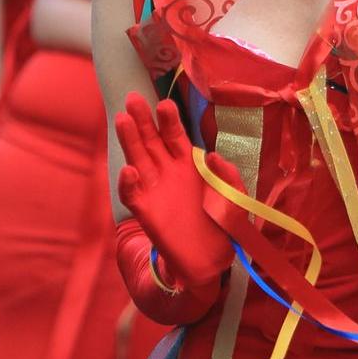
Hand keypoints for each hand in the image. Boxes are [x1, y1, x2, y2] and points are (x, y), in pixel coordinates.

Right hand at [113, 93, 241, 298]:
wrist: (212, 259)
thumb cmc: (223, 223)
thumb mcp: (234, 195)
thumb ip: (227, 174)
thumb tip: (211, 155)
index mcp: (188, 163)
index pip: (175, 134)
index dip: (169, 119)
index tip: (165, 104)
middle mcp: (168, 171)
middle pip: (151, 140)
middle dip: (143, 119)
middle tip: (134, 98)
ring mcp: (154, 189)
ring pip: (137, 158)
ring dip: (129, 140)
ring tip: (123, 120)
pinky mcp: (146, 210)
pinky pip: (133, 194)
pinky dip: (129, 182)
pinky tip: (129, 170)